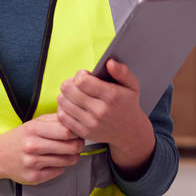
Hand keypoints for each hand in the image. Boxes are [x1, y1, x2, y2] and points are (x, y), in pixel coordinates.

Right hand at [0, 113, 83, 190]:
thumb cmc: (21, 137)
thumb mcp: (36, 122)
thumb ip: (56, 120)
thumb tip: (77, 121)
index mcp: (35, 129)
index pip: (67, 131)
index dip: (78, 132)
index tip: (78, 132)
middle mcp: (33, 146)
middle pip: (71, 147)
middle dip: (79, 146)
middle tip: (78, 144)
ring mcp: (33, 163)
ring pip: (67, 161)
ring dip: (73, 157)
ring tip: (69, 153)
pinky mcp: (34, 177)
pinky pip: (58, 171)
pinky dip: (61, 167)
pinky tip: (55, 162)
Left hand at [56, 59, 155, 175]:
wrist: (129, 132)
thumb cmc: (128, 104)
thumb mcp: (132, 85)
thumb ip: (122, 71)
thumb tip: (110, 62)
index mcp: (112, 96)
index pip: (82, 81)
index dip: (80, 75)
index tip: (85, 75)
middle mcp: (100, 111)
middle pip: (69, 90)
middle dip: (70, 82)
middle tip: (77, 83)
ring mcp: (91, 123)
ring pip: (63, 102)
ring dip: (65, 94)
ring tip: (74, 93)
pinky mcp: (83, 133)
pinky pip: (62, 117)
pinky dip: (63, 108)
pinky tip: (71, 105)